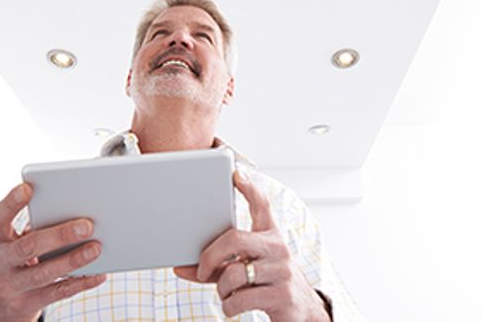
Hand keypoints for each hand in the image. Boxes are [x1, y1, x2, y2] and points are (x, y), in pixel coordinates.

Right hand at [0, 183, 106, 321]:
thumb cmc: (17, 262)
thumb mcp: (13, 244)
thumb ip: (35, 229)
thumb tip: (76, 215)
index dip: (11, 202)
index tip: (28, 188)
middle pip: (28, 247)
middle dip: (59, 235)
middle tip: (87, 225)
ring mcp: (9, 287)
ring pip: (43, 273)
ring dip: (72, 260)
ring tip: (96, 248)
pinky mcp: (25, 305)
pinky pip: (57, 293)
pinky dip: (81, 282)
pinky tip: (99, 274)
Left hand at [174, 171, 328, 321]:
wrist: (302, 311)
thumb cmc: (266, 284)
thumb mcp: (245, 270)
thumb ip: (216, 266)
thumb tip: (179, 267)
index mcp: (270, 236)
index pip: (262, 205)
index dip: (250, 188)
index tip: (236, 173)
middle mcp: (278, 248)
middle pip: (234, 239)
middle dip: (210, 257)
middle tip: (202, 270)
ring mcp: (281, 271)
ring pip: (233, 274)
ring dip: (221, 289)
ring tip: (226, 294)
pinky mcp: (281, 295)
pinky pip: (240, 299)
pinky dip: (229, 306)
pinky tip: (233, 306)